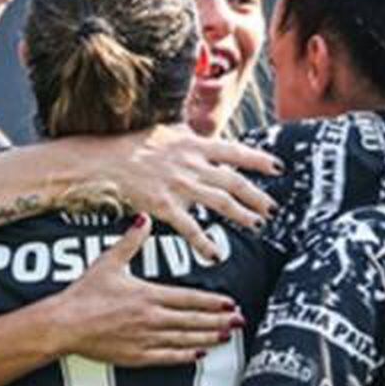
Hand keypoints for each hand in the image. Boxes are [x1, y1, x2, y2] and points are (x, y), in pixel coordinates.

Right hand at [47, 216, 242, 366]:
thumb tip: (144, 219)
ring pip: (186, 339)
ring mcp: (146, 339)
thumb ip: (131, 241)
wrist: (65, 324)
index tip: (230, 303)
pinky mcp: (137, 356)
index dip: (213, 301)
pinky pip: (168, 357)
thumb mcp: (109, 261)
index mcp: (148, 295)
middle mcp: (152, 318)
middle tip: (239, 321)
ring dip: (209, 338)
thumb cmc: (84, 294)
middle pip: (194, 320)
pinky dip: (185, 356)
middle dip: (220, 321)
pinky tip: (197, 354)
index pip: (190, 298)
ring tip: (226, 337)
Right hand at [76, 125, 280, 261]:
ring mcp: (180, 186)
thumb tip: (203, 134)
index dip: (258, 160)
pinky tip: (216, 254)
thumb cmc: (134, 144)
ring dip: (241, 215)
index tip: (278, 168)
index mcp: (195, 145)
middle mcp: (192, 164)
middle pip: (233, 181)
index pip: (235, 151)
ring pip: (220, 202)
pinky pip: (190, 227)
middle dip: (256, 196)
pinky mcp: (165, 206)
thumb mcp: (168, 131)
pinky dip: (204, 242)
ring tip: (257, 225)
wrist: (106, 159)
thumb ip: (189, 136)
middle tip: (272, 208)